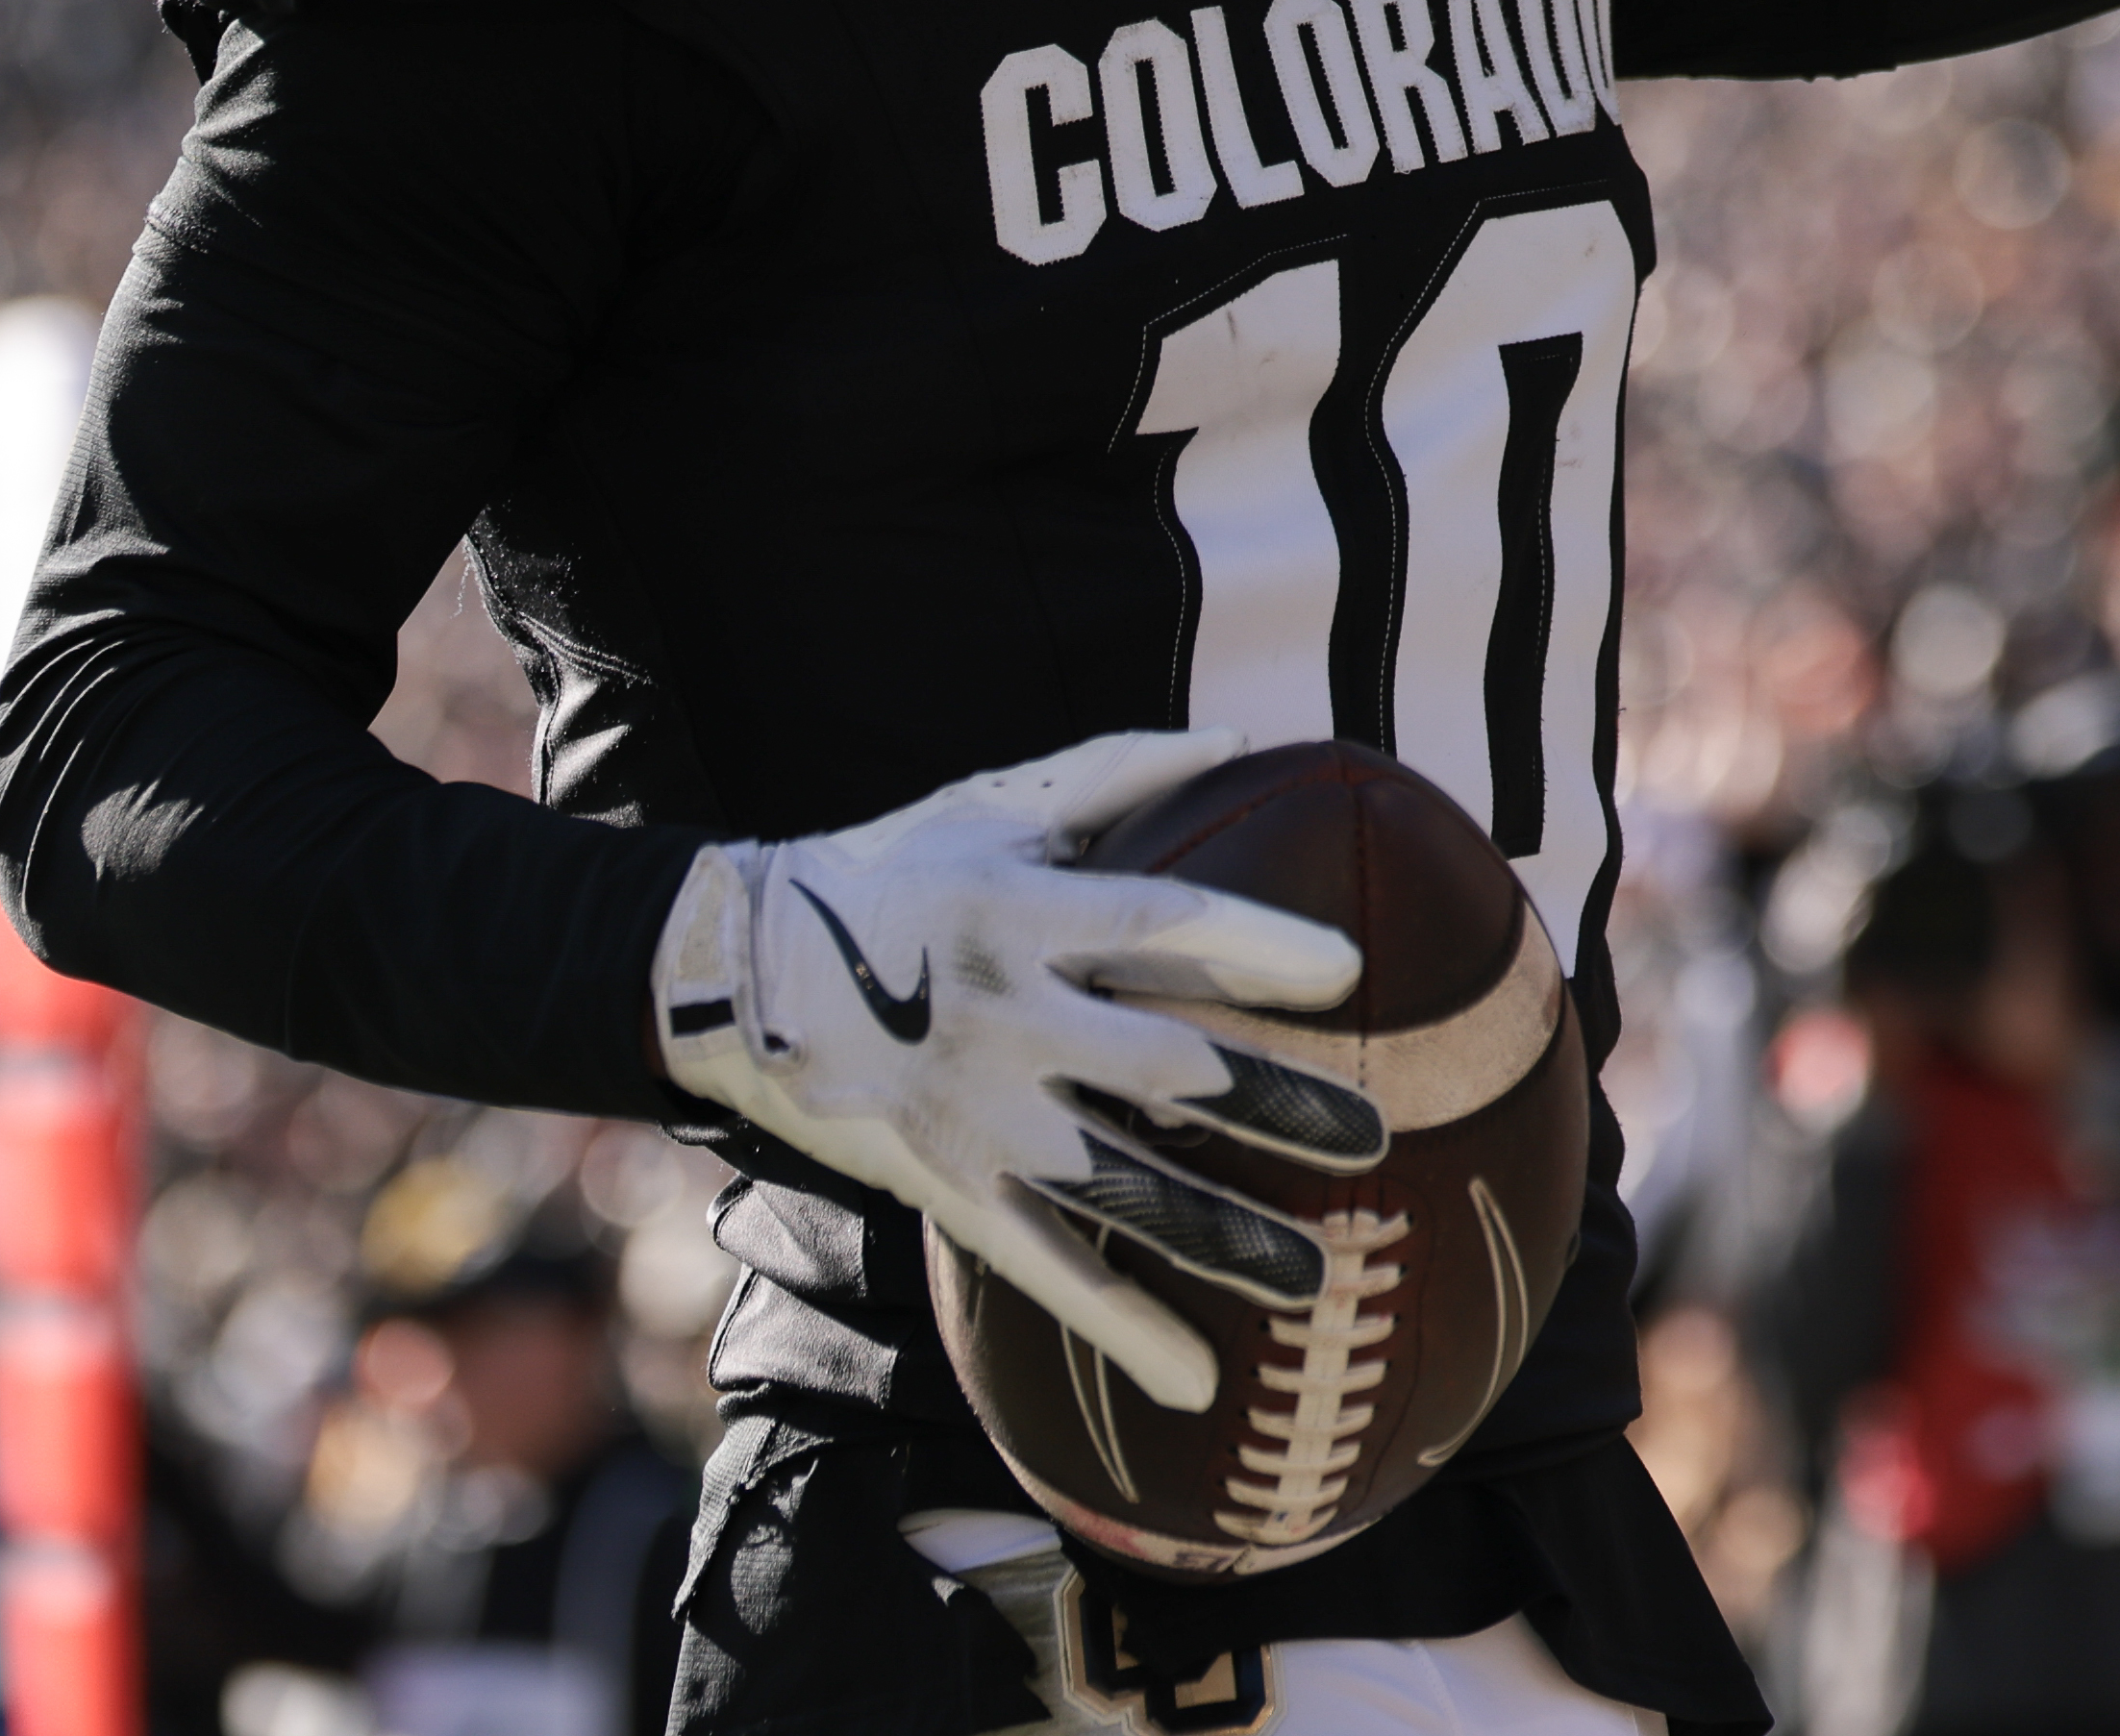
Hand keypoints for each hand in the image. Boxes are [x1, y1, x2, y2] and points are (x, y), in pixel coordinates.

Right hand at [649, 728, 1360, 1412]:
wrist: (743, 968)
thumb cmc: (892, 870)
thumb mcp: (995, 804)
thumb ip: (1117, 773)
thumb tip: (1239, 739)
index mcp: (1029, 911)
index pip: (1163, 925)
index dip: (1257, 949)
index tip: (1351, 978)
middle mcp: (1011, 1014)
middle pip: (1168, 1070)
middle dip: (1278, 1105)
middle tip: (1376, 1137)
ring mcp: (979, 1111)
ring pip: (1123, 1187)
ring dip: (1224, 1238)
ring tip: (1318, 1280)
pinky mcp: (948, 1185)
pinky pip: (1048, 1267)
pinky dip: (1123, 1328)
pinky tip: (1198, 1380)